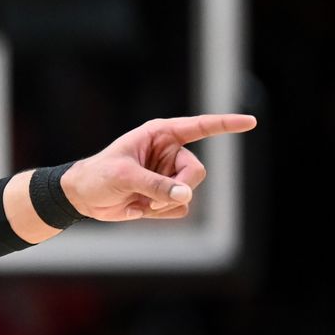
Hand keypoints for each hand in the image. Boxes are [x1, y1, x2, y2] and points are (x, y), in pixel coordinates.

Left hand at [62, 114, 256, 221]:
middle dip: (178, 188)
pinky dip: (160, 212)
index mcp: (160, 135)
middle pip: (197, 172)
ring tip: (139, 199)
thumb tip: (185, 194)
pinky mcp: (167, 195)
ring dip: (164, 202)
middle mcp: (170, 153)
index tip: (251, 122)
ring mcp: (170, 175)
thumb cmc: (98, 176)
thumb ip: (156, 184)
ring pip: (189, 192)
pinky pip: (180, 207)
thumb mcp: (124, 176)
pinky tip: (139, 207)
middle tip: (151, 198)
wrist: (83, 198)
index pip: (200, 127)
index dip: (226, 124)